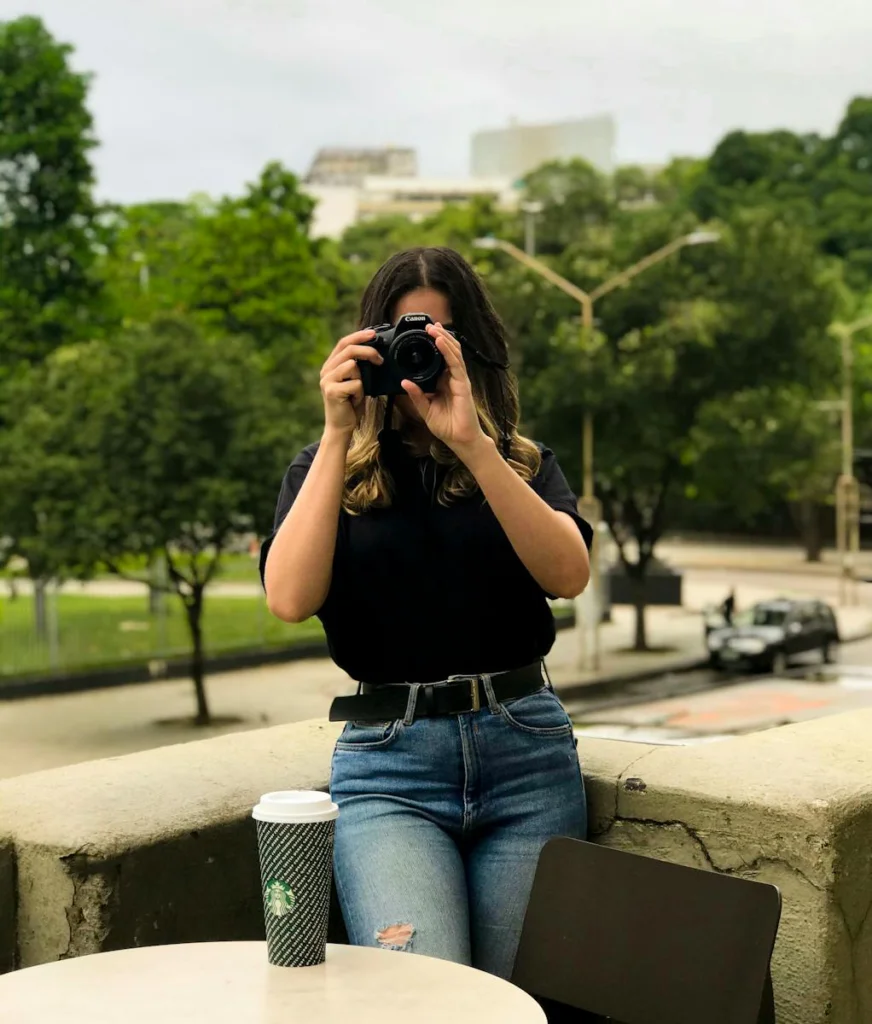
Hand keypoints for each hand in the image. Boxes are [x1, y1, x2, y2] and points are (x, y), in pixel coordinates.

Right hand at [319, 329, 382, 435]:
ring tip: (358, 393)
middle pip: (349, 350)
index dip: (359, 336)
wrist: (340, 427)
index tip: (374, 333)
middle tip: (380, 360)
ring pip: (353, 366)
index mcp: (331, 365)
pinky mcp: (332, 391)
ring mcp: (327, 380)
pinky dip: (360, 393)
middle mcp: (326, 370)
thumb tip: (375, 353)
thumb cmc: (350, 405)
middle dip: (368, 351)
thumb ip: (359, 367)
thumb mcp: (355, 382)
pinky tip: (354, 401)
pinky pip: (355, 384)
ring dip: (362, 381)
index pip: (344, 343)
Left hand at [401, 323, 487, 455]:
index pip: (440, 359)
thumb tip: (404, 383)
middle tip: (429, 325)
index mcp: (444, 382)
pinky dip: (448, 352)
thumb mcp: (425, 409)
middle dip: (440, 337)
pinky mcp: (463, 385)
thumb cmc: (446, 426)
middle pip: (448, 352)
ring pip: (453, 354)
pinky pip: (455, 364)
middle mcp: (453, 378)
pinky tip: (441, 342)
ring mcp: (460, 380)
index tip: (426, 333)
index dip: (435, 345)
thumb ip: (416, 395)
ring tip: (434, 328)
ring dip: (444, 339)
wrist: (460, 440)